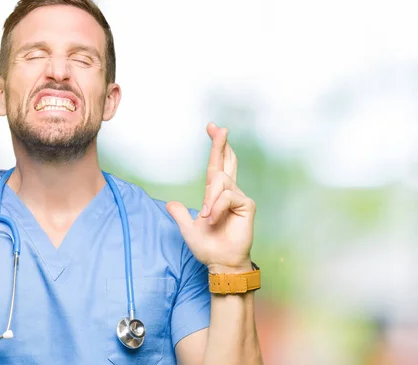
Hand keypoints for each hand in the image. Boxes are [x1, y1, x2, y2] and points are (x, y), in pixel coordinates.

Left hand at [167, 122, 255, 272]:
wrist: (220, 263)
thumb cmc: (208, 247)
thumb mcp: (188, 228)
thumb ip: (180, 214)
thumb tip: (170, 204)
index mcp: (216, 195)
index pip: (217, 166)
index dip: (217, 147)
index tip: (213, 128)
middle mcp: (230, 192)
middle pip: (226, 162)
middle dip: (221, 144)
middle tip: (219, 128)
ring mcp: (239, 198)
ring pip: (221, 183)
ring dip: (210, 199)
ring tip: (206, 217)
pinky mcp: (247, 206)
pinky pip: (227, 197)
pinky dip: (217, 207)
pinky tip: (212, 219)